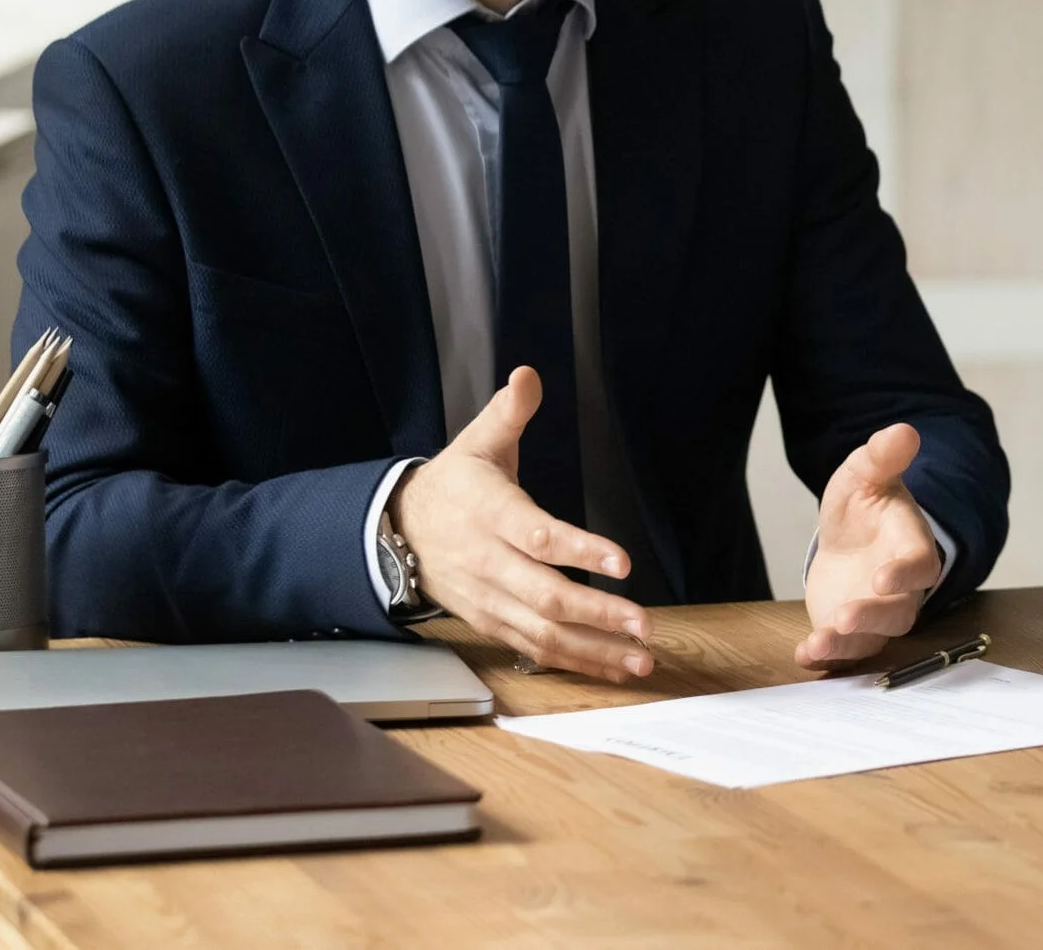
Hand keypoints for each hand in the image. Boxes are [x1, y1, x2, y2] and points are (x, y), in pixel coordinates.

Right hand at [390, 368, 653, 683]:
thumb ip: (509, 412)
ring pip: (542, 631)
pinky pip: (533, 648)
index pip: (537, 534)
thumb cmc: (453, 484)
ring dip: (594, 649)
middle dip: (597, 613)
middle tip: (643, 624)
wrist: (398, 530)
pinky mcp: (489, 621)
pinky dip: (573, 662)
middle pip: (544, 594)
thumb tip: (528, 376)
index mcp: (490, 512)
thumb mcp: (477, 441)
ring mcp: (488, 598)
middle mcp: (489, 562)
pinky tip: (611, 667)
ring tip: (640, 658)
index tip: (622, 562)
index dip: (579, 549)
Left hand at [797, 423, 944, 669]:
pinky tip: (803, 655)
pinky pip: (844, 651)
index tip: (882, 577)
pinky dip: (825, 657)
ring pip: (871, 638)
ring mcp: (875, 614)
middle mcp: (900, 589)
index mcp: (911, 548)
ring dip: (846, 644)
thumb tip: (904, 430)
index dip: (905, 574)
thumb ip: (882, 457)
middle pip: (898, 612)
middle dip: (872, 617)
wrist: (849, 536)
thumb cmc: (865, 504)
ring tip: (818, 643)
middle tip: (844, 616)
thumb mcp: (865, 474)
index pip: (920, 565)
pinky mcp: (849, 632)